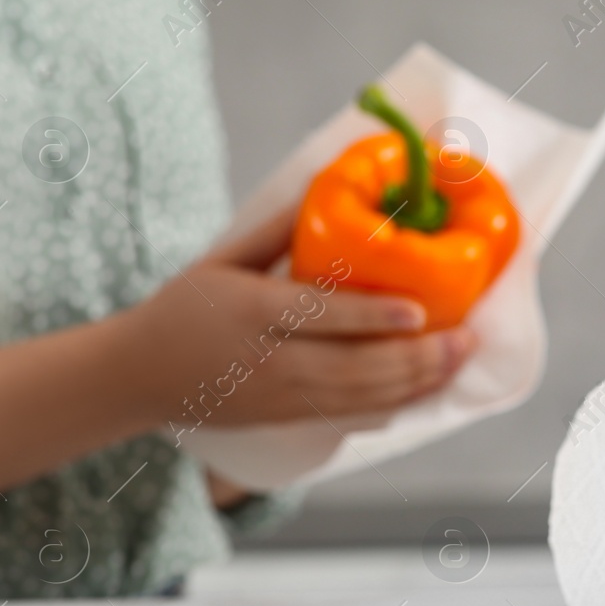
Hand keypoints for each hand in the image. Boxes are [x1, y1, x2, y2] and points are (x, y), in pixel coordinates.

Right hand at [115, 207, 476, 430]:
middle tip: (466, 339)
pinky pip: (349, 418)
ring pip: (360, 398)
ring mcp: (281, 398)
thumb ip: (275, 229)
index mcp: (250, 313)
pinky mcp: (287, 420)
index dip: (371, 319)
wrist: (138, 377)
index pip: (319, 317)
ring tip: (459, 359)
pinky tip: (427, 391)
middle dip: (417, 358)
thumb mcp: (220, 260)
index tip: (419, 312)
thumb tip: (325, 184)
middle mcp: (269, 362)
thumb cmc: (184, 307)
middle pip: (353, 368)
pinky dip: (393, 406)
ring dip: (416, 382)